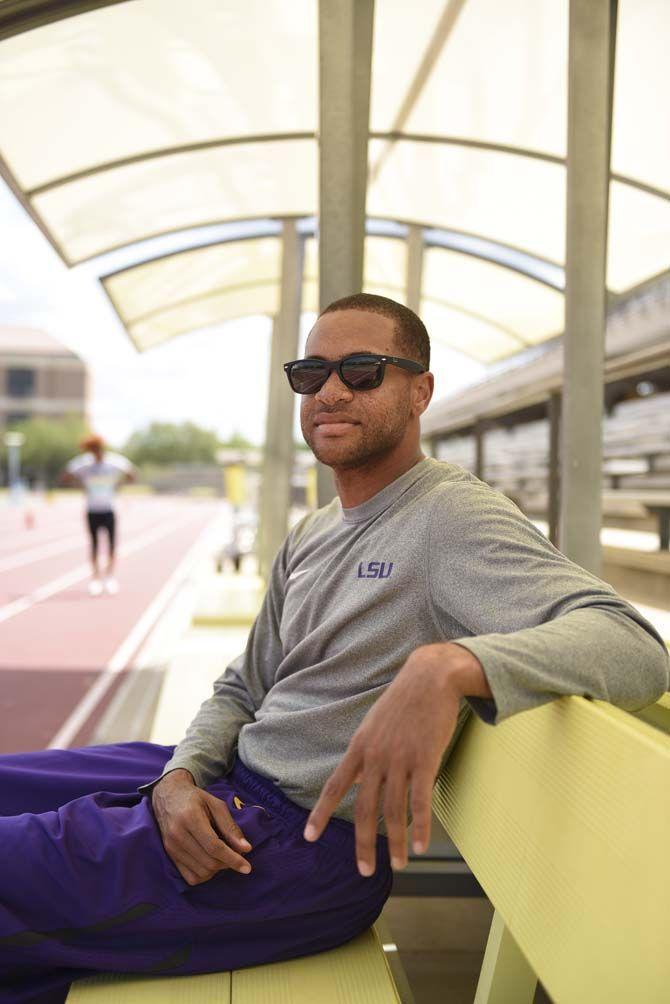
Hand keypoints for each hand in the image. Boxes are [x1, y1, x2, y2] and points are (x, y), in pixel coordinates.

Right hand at [151, 768, 252, 885]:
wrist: (168, 797)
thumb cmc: (196, 799)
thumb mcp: (216, 805)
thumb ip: (230, 827)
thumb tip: (246, 849)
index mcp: (190, 818)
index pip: (214, 847)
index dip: (233, 859)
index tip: (247, 867)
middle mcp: (178, 835)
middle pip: (209, 862)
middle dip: (227, 863)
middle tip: (236, 855)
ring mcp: (171, 848)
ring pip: (201, 872)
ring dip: (217, 870)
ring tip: (223, 856)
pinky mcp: (170, 856)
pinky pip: (190, 877)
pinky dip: (205, 875)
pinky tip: (210, 863)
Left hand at [304, 643, 486, 876]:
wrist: (430, 676)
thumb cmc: (403, 700)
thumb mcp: (374, 724)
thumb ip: (366, 753)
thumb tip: (358, 777)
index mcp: (359, 747)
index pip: (334, 786)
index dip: (321, 813)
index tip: (310, 837)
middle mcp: (375, 756)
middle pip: (365, 808)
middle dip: (363, 843)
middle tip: (364, 871)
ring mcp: (401, 758)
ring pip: (394, 810)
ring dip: (396, 842)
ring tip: (399, 864)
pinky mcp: (425, 759)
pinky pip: (421, 801)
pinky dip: (420, 827)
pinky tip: (421, 846)